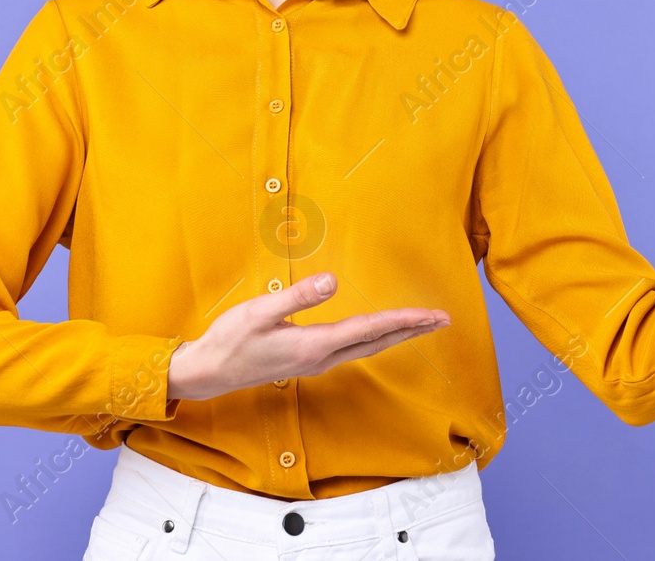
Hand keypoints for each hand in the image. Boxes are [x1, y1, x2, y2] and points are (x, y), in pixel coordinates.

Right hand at [166, 272, 449, 401]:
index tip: (431, 314)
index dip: (402, 319)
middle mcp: (322, 358)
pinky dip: (377, 338)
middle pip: (378, 342)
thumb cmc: (231, 339)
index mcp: (314, 345)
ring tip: (423, 324)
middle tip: (444, 319)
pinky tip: (382, 332)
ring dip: (398, 334)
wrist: (210, 372)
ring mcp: (317, 362)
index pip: (369, 329)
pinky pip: (356, 349)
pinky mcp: (310, 360)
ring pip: (370, 347)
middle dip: (412, 329)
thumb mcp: (259, 312)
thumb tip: (332, 281)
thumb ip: (297, 296)